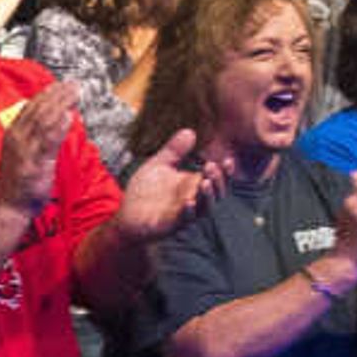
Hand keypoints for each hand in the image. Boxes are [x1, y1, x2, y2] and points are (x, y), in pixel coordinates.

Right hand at [0, 83, 75, 218]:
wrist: (8, 207)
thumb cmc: (17, 183)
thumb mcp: (22, 154)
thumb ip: (35, 137)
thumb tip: (54, 119)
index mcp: (13, 134)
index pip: (30, 107)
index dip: (46, 94)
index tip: (61, 84)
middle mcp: (17, 139)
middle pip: (39, 110)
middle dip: (57, 94)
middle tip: (73, 84)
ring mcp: (25, 150)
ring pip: (44, 120)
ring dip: (61, 104)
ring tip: (75, 94)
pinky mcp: (35, 163)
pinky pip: (48, 140)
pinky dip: (59, 126)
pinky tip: (69, 116)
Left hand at [111, 128, 219, 242]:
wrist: (127, 215)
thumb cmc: (145, 192)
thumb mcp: (159, 165)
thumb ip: (174, 150)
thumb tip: (190, 131)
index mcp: (193, 185)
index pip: (217, 179)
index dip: (226, 172)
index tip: (228, 160)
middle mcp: (194, 199)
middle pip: (216, 193)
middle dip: (218, 181)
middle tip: (212, 167)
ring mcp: (184, 214)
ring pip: (204, 208)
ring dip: (207, 196)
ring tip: (205, 182)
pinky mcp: (171, 225)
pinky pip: (184, 220)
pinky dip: (188, 212)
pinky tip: (188, 202)